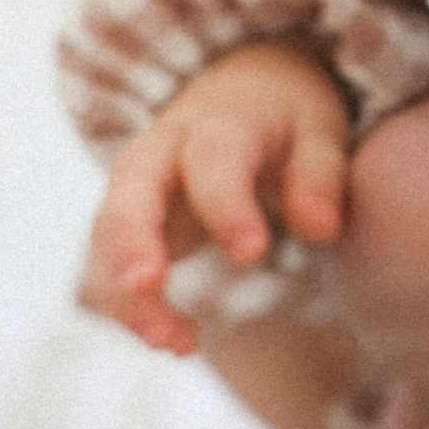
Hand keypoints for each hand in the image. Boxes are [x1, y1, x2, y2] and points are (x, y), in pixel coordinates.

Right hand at [80, 44, 350, 355]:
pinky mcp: (129, 221)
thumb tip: (320, 226)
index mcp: (219, 123)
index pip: (213, 159)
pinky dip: (130, 305)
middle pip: (130, 190)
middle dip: (132, 239)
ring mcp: (138, 187)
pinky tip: (176, 341)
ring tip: (172, 342)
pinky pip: (111, 263)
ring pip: (108, 236)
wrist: (242, 85)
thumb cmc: (284, 115)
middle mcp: (164, 151)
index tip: (251, 252)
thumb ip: (319, 175)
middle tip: (145, 286)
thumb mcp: (318, 129)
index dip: (225, 204)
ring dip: (126, 292)